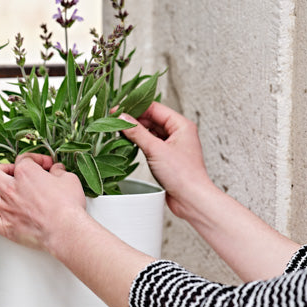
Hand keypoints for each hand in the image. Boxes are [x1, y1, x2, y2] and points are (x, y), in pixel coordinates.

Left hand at [0, 153, 86, 252]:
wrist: (66, 230)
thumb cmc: (69, 207)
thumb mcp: (69, 180)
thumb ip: (59, 172)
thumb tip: (57, 170)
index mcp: (26, 174)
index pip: (23, 159)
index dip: (34, 160)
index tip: (42, 166)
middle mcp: (11, 189)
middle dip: (1, 170)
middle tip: (10, 175)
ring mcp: (5, 208)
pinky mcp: (4, 227)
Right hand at [119, 102, 213, 218]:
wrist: (191, 199)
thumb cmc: (182, 175)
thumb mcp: (155, 150)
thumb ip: (137, 132)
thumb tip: (122, 118)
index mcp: (181, 125)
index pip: (155, 108)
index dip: (135, 107)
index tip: (118, 109)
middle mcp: (179, 133)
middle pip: (152, 119)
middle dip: (134, 119)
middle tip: (115, 121)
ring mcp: (173, 145)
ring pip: (151, 132)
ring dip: (136, 131)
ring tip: (119, 132)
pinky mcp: (167, 157)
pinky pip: (151, 144)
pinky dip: (140, 142)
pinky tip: (129, 144)